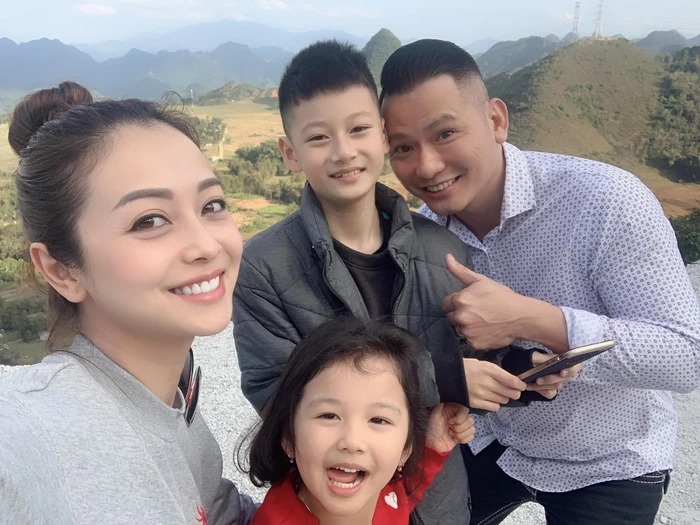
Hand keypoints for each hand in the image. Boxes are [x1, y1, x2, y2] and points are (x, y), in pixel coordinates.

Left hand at [426, 403, 474, 453]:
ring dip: (460, 434)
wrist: (431, 444)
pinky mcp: (463, 436)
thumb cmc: (431, 428)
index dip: (460, 418)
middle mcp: (458, 417)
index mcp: (453, 409)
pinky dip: (463, 439)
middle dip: (459, 427)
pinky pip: (472, 436)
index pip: (465, 410)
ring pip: (472, 429)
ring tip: (450, 433)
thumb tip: (448, 393)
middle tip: (449, 428)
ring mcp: (462, 427)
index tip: (450, 421)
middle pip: (470, 420)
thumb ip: (442, 403)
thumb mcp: (435, 413)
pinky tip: (454, 438)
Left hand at [443, 254, 568, 351]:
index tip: (470, 302)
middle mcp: (460, 317)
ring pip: (459, 329)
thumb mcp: (481, 280)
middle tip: (477, 311)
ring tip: (483, 320)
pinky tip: (486, 330)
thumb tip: (447, 257)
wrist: (520, 316)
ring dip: (467, 325)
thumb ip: (460, 270)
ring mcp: (467, 332)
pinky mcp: (474, 343)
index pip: (446, 304)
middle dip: (460, 314)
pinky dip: (475, 336)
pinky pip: (468, 340)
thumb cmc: (501, 296)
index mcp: (460, 300)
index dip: (456, 302)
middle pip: (451, 317)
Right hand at [464, 358, 525, 411]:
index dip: (520, 385)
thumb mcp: (482, 363)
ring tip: (497, 393)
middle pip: (510, 393)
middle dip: (514, 392)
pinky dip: (495, 404)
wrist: (447, 376)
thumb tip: (511, 380)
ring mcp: (481, 394)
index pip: (512, 381)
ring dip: (503, 398)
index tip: (522, 386)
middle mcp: (487, 382)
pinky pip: (494, 407)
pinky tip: (490, 399)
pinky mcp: (476, 403)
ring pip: (503, 400)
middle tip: (512, 391)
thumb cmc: (465, 367)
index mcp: (489, 369)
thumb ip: (496, 372)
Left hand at [525, 352, 581, 396]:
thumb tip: (555, 360)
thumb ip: (545, 358)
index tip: (562, 372)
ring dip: (544, 386)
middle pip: (565, 379)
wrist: (519, 368)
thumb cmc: (529, 360)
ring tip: (530, 384)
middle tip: (538, 380)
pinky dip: (541, 391)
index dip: (571, 370)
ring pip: (557, 386)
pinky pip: (550, 393)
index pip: (576, 366)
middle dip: (551, 380)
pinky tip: (531, 387)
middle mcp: (562, 371)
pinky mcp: (550, 389)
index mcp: (562, 361)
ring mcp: (557, 381)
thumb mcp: (534, 356)